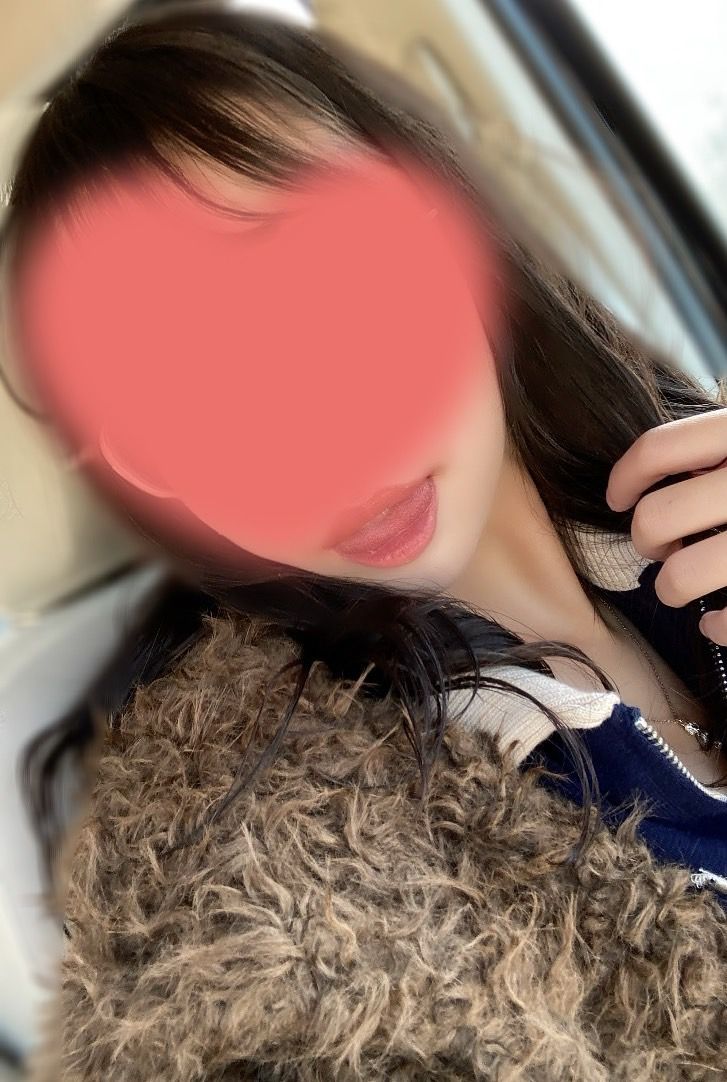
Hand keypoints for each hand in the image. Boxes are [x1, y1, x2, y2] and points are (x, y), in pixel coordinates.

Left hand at [606, 410, 726, 643]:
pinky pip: (723, 622)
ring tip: (686, 584)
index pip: (659, 447)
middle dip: (649, 540)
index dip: (625, 478)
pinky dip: (717, 628)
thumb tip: (642, 471)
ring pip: (681, 575)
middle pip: (657, 517)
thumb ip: (710, 448)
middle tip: (664, 546)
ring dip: (675, 587)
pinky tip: (721, 620)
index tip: (618, 499)